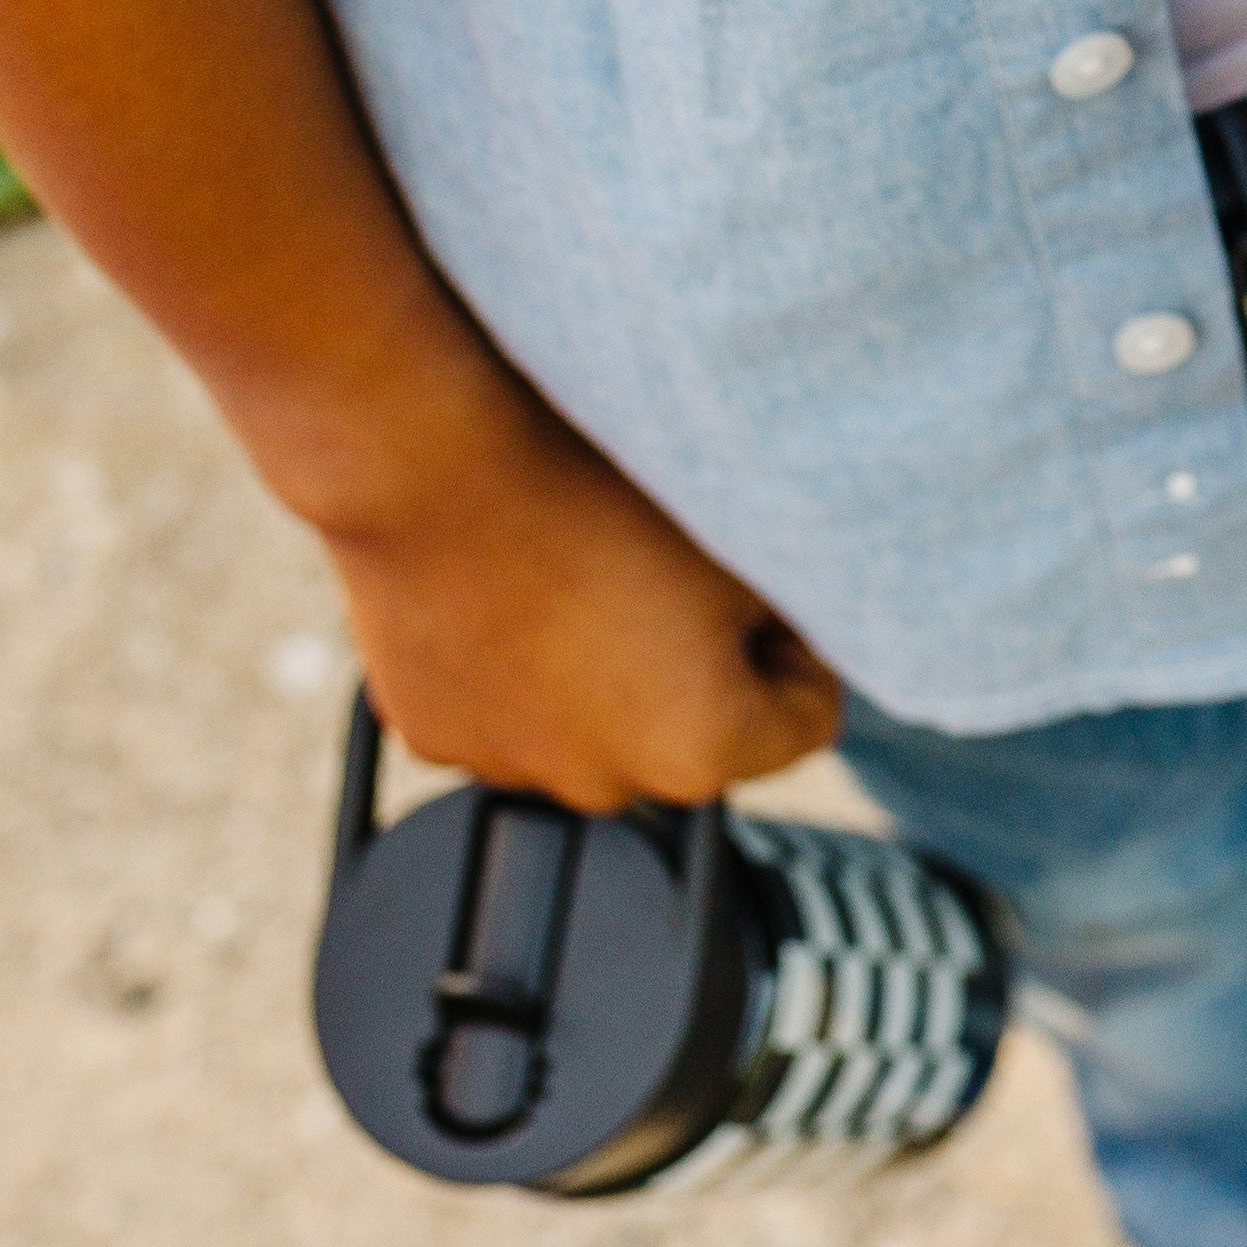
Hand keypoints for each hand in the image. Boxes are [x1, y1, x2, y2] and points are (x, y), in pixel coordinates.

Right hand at [311, 381, 842, 811]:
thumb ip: (800, 607)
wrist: (433, 460)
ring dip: (607, 666)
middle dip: (700, 660)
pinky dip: (521, 662)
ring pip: (596, 719)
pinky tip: (514, 584)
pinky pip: (508, 705)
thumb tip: (813, 626)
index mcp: (702, 752)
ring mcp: (509, 767)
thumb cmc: (594, 487)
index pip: (808, 716)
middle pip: (694, 727)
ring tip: (583, 564)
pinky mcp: (434, 734)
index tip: (763, 582)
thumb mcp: (746, 537)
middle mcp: (606, 786)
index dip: (802, 639)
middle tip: (668, 564)